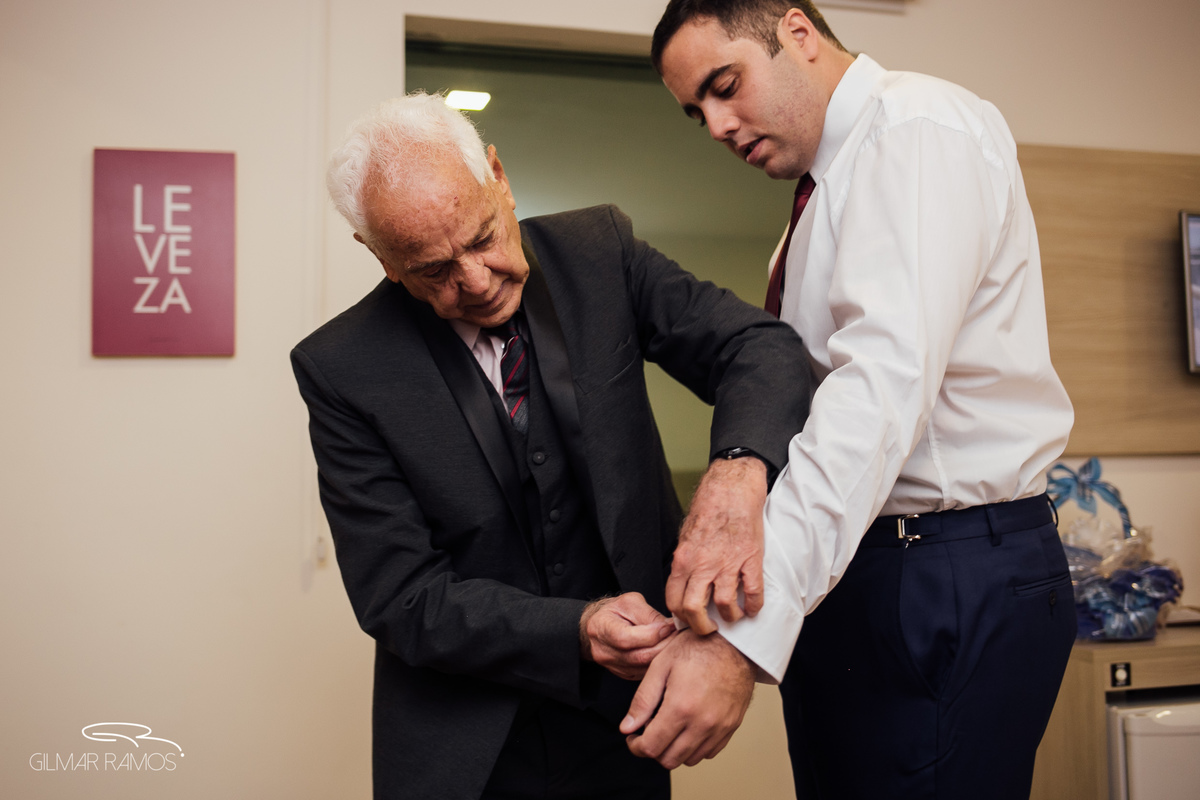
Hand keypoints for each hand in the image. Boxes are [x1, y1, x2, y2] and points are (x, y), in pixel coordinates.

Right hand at [580, 593, 675, 680]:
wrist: (601, 625)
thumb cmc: (616, 611)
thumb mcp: (630, 602)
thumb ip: (648, 615)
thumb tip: (669, 627)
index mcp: (601, 628)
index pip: (626, 638)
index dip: (651, 634)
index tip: (669, 627)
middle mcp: (603, 651)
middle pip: (639, 656)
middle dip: (664, 646)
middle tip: (680, 635)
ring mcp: (613, 666)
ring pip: (645, 667)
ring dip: (664, 656)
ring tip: (676, 643)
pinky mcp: (624, 674)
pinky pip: (646, 672)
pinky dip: (659, 663)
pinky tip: (667, 652)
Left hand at [620, 630, 754, 768]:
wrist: (735, 643)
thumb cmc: (697, 648)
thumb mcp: (661, 666)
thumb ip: (642, 700)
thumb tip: (627, 727)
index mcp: (681, 707)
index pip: (651, 747)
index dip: (636, 746)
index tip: (633, 736)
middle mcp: (702, 723)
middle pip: (669, 759)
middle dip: (653, 749)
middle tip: (649, 731)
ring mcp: (719, 727)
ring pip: (689, 759)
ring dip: (674, 750)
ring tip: (669, 727)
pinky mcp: (731, 727)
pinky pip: (709, 752)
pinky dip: (695, 747)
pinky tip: (688, 726)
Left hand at [666, 457, 767, 633]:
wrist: (731, 489)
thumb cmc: (709, 509)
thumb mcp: (686, 537)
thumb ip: (685, 562)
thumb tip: (684, 583)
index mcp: (684, 559)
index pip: (674, 599)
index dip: (680, 616)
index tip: (688, 620)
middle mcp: (703, 564)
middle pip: (694, 609)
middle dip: (701, 627)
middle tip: (709, 628)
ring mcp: (727, 563)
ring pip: (724, 605)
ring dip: (730, 617)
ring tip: (734, 616)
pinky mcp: (750, 559)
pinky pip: (752, 592)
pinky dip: (753, 606)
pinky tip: (753, 607)